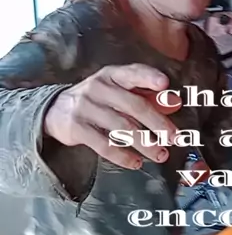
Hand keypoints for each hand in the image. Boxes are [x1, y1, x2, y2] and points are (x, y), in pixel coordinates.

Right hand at [43, 64, 181, 169]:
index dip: (149, 77)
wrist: (54, 110)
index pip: (133, 72)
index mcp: (112, 75)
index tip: (166, 85)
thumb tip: (174, 104)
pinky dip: (122, 155)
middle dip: (157, 123)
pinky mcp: (76, 128)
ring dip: (144, 143)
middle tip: (174, 138)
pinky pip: (104, 144)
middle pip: (133, 105)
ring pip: (121, 127)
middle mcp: (99, 88)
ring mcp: (86, 107)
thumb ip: (147, 96)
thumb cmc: (97, 100)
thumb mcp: (118, 91)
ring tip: (160, 154)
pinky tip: (135, 162)